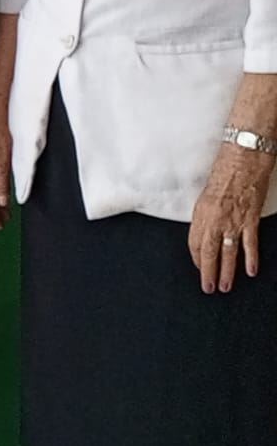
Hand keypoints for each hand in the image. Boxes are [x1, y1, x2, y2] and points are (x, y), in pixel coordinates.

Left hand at [188, 143, 273, 292]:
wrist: (243, 158)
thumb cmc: (224, 170)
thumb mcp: (206, 193)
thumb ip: (206, 212)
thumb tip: (206, 229)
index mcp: (200, 212)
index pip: (194, 242)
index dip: (196, 258)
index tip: (199, 268)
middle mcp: (214, 219)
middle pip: (208, 252)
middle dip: (207, 272)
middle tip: (208, 287)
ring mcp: (233, 220)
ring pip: (228, 252)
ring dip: (227, 271)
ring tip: (225, 286)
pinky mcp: (250, 219)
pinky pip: (249, 243)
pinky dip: (250, 259)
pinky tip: (250, 271)